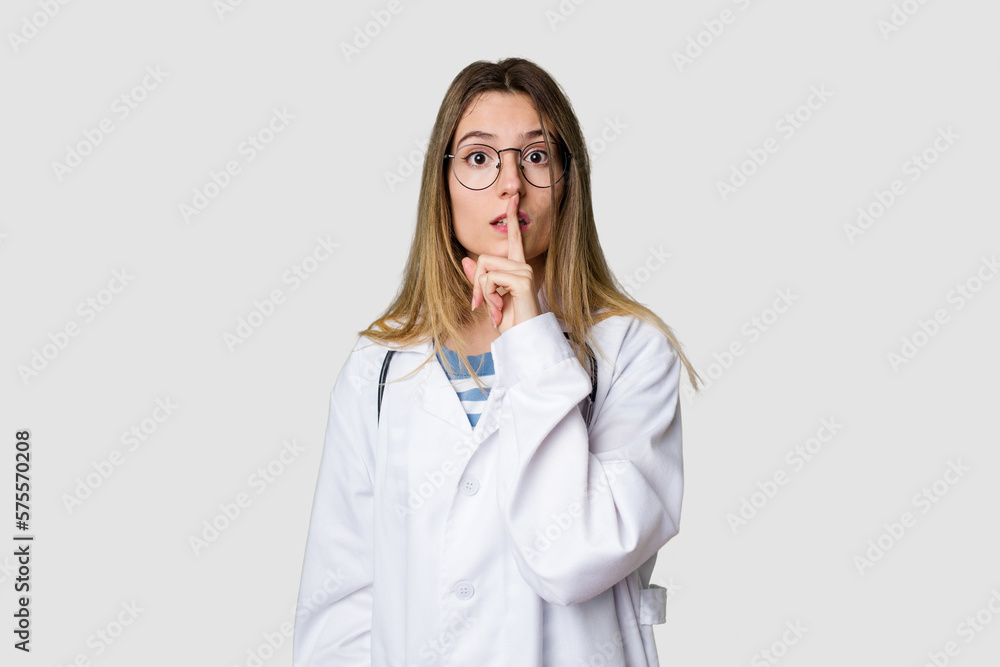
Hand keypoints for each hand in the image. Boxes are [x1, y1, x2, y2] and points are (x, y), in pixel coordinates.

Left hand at [462, 193, 541, 334]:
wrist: (523, 341)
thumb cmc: (510, 323)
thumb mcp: (488, 299)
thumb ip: (479, 279)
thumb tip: (467, 260)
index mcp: (517, 268)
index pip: (514, 238)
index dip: (512, 218)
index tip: (514, 198)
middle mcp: (522, 266)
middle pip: (484, 258)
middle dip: (476, 283)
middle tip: (481, 304)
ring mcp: (524, 272)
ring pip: (485, 269)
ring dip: (483, 292)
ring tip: (494, 308)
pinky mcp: (522, 281)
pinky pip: (491, 279)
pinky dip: (489, 295)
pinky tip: (499, 308)